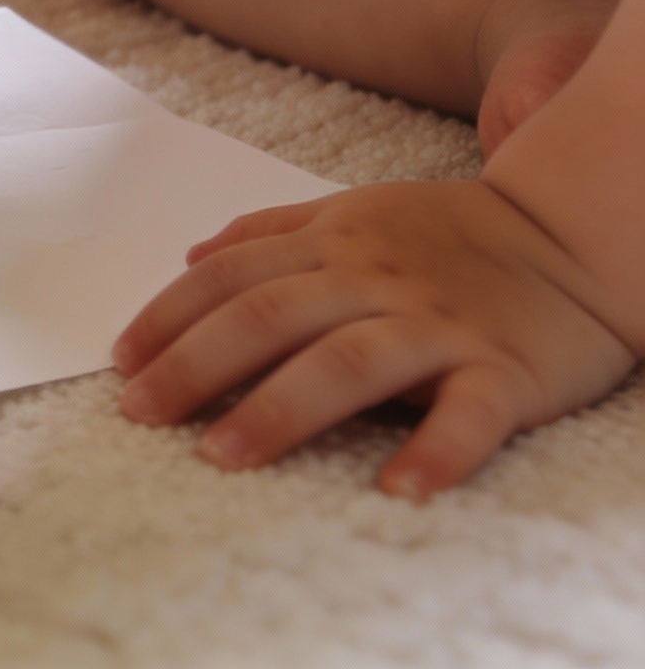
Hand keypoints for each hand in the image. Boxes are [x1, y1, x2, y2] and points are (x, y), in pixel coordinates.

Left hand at [112, 178, 634, 499]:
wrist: (578, 231)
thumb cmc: (453, 232)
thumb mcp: (355, 209)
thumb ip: (270, 231)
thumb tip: (187, 254)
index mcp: (335, 242)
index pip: (231, 277)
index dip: (168, 318)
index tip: (120, 364)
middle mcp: (376, 278)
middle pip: (269, 316)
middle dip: (196, 365)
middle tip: (140, 413)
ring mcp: (439, 324)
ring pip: (348, 362)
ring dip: (280, 409)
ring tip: (223, 455)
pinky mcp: (505, 369)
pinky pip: (468, 413)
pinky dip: (436, 450)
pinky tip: (397, 489)